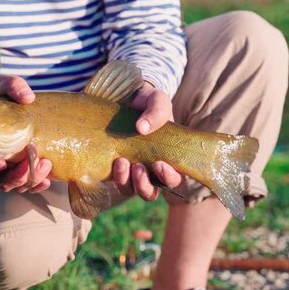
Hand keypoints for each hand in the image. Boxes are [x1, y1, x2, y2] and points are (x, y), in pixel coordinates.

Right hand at [0, 76, 52, 192]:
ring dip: (30, 179)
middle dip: (15, 177)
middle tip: (31, 163)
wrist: (15, 102)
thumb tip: (28, 97)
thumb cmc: (4, 94)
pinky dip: (38, 184)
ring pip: (14, 184)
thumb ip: (14, 87)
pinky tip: (49, 179)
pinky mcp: (25, 167)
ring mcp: (8, 166)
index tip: (0, 163)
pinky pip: (29, 183)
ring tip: (45, 164)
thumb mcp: (7, 85)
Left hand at [112, 82, 181, 200]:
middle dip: (145, 185)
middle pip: (151, 192)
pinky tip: (114, 161)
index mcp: (168, 158)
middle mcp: (150, 169)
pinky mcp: (114, 166)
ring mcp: (131, 169)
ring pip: (131, 190)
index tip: (159, 164)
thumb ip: (157, 111)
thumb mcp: (157, 100)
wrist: (125, 97)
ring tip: (122, 162)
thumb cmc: (148, 102)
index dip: (169, 177)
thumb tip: (142, 128)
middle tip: (138, 167)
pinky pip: (115, 180)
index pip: (174, 178)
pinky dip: (114, 175)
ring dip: (127, 182)